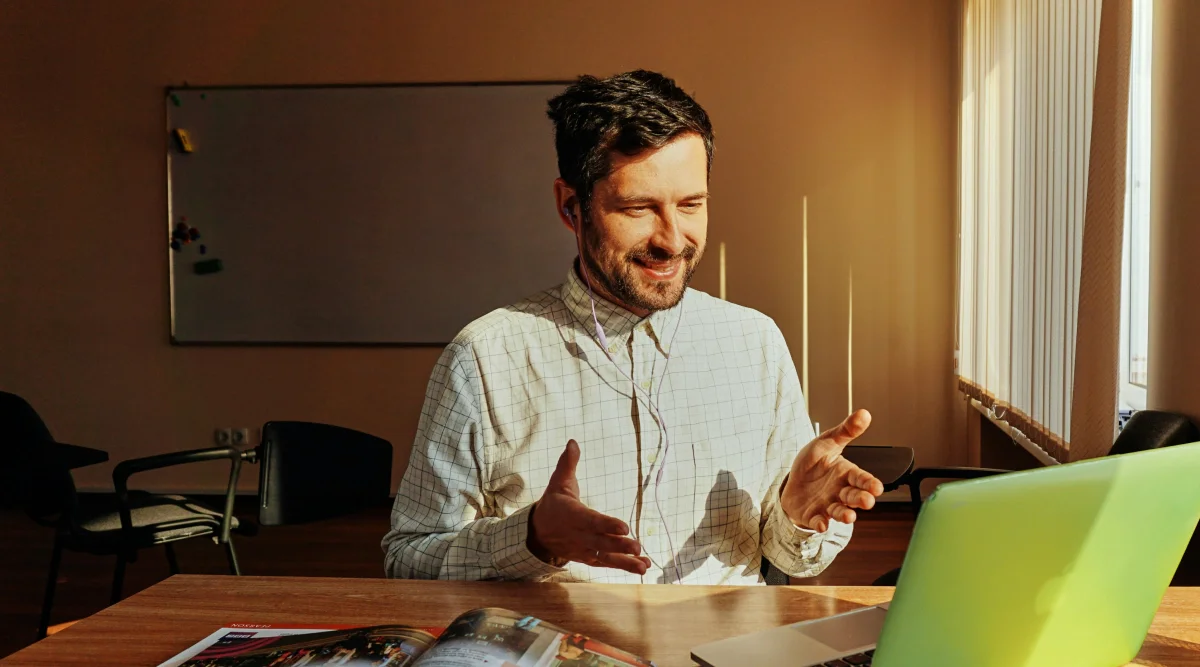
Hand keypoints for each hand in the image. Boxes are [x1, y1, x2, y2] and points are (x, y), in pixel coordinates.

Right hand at [527, 440, 650, 574]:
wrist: (538, 532)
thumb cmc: (554, 504)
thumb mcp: (558, 482)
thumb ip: (568, 464)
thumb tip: (573, 442)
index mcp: (572, 515)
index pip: (591, 521)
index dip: (607, 525)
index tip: (624, 527)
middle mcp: (579, 535)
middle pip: (601, 542)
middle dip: (619, 545)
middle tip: (637, 546)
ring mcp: (584, 549)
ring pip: (606, 557)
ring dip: (625, 562)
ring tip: (644, 565)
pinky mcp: (588, 558)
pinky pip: (607, 564)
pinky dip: (623, 566)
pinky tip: (641, 566)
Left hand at [780, 409, 884, 531]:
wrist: (792, 482)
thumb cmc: (814, 463)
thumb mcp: (826, 442)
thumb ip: (845, 431)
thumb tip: (864, 413)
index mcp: (846, 473)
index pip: (861, 478)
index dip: (869, 483)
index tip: (877, 488)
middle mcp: (840, 491)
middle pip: (854, 497)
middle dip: (861, 500)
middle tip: (867, 502)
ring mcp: (828, 505)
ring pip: (840, 512)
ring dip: (845, 515)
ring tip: (848, 517)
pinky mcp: (813, 516)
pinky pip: (818, 521)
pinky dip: (820, 524)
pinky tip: (822, 524)